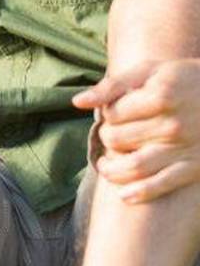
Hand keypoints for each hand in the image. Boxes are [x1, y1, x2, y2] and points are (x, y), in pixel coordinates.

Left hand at [75, 58, 199, 202]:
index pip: (112, 114)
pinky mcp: (195, 167)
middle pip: (118, 139)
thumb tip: (77, 102)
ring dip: (112, 170)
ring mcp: (185, 148)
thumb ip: (113, 85)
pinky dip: (140, 192)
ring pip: (134, 166)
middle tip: (110, 135)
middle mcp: (173, 125)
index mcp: (161, 97)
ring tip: (105, 166)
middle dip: (107, 139)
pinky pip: (162, 184)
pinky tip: (124, 194)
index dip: (106, 114)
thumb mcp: (151, 71)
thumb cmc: (184, 79)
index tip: (113, 113)